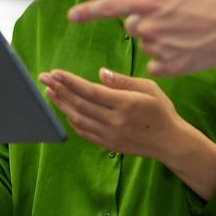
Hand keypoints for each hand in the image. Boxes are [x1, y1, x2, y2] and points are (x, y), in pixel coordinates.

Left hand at [40, 67, 215, 199]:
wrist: (170, 142)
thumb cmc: (161, 111)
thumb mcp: (148, 88)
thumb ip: (123, 81)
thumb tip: (100, 73)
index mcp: (124, 104)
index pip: (90, 91)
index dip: (70, 81)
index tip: (55, 72)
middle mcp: (114, 121)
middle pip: (79, 104)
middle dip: (59, 89)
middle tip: (44, 77)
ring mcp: (110, 135)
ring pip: (78, 118)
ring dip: (61, 104)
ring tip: (49, 91)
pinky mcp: (108, 144)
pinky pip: (84, 131)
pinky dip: (71, 119)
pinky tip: (65, 108)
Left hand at [67, 0, 215, 75]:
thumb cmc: (209, 1)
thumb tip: (137, 1)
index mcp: (147, 3)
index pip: (109, 7)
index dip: (88, 12)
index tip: (72, 16)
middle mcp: (147, 26)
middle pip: (132, 27)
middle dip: (145, 23)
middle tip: (171, 19)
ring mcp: (157, 49)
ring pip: (146, 45)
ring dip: (158, 40)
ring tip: (185, 33)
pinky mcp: (168, 67)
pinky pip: (156, 64)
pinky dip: (167, 59)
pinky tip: (185, 50)